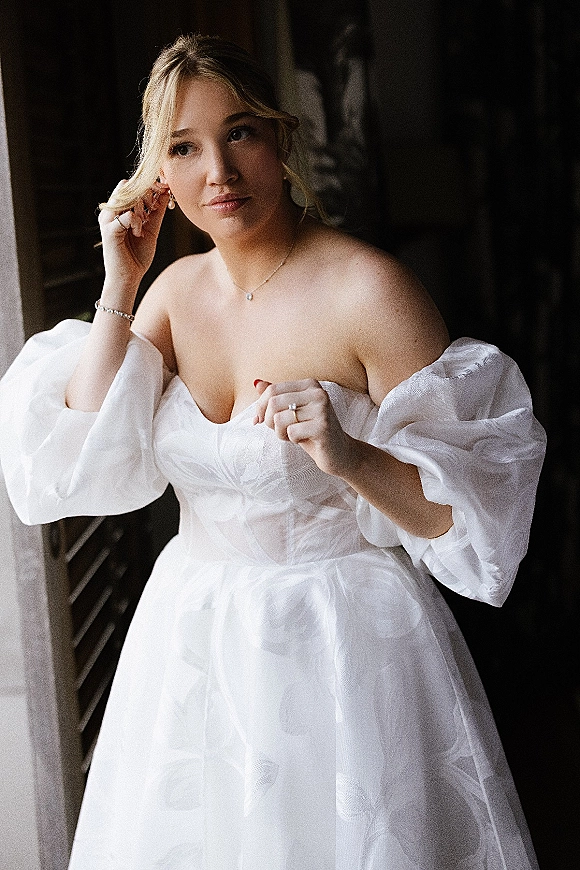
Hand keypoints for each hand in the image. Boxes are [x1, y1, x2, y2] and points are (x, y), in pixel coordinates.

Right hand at [98, 179, 170, 294]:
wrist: (129, 278)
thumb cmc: (137, 255)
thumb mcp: (151, 229)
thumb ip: (157, 211)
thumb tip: (166, 192)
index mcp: (119, 209)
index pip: (132, 185)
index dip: (150, 185)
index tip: (163, 190)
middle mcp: (111, 211)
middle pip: (129, 186)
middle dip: (147, 194)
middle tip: (152, 210)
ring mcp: (108, 220)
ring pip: (128, 197)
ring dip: (142, 208)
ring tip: (143, 224)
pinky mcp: (109, 231)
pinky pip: (128, 216)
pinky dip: (138, 222)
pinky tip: (138, 233)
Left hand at [253, 378, 357, 476]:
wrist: (338, 453)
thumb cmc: (311, 431)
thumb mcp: (292, 411)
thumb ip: (277, 396)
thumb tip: (256, 383)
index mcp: (309, 385)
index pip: (272, 390)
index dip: (260, 408)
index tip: (261, 420)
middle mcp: (318, 393)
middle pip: (273, 403)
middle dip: (270, 421)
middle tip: (280, 431)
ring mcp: (322, 409)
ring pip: (280, 419)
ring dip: (280, 433)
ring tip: (293, 435)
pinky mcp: (323, 427)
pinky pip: (291, 432)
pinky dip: (292, 439)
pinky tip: (304, 439)